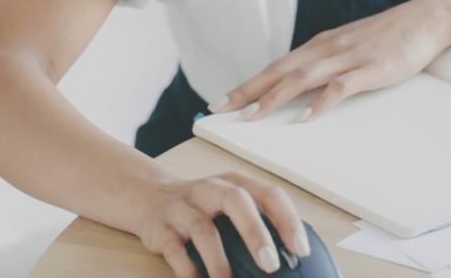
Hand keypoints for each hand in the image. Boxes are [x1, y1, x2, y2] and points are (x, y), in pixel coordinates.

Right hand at [132, 172, 308, 277]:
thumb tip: (288, 255)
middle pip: (237, 202)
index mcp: (235, 183)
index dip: (288, 221)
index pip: (269, 194)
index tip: (300, 250)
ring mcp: (183, 207)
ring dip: (219, 260)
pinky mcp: (160, 228)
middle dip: (255, 233)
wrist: (150, 197)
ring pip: (203, 229)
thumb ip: (257, 221)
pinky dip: (188, 269)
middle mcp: (210, 189)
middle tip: (270, 265)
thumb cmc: (203, 205)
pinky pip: (174, 249)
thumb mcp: (230, 202)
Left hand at [209, 0, 450, 122]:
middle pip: (280, 71)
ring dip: (275, 97)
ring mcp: (349, 58)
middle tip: (219, 108)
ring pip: (302, 78)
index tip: (223, 100)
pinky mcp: (370, 68)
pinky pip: (340, 87)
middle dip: (248, 90)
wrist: (427, 17)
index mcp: (322, 45)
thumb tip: (304, 85)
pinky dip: (321, 103)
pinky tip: (305, 118)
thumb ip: (329, 62)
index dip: (249, 83)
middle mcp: (328, 49)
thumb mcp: (352, 45)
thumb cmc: (391, 34)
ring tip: (252, 116)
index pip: (277, 65)